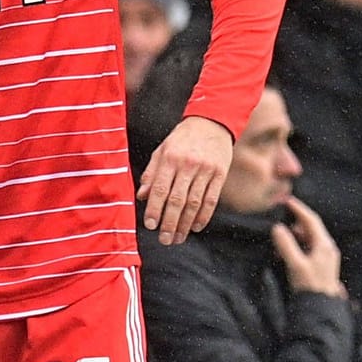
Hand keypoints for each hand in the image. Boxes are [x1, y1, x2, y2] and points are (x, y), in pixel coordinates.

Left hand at [138, 115, 233, 244]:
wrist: (212, 122)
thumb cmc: (183, 138)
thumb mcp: (162, 150)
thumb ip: (152, 173)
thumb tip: (142, 196)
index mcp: (170, 158)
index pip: (160, 188)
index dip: (154, 209)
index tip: (150, 225)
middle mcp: (188, 164)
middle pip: (177, 200)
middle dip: (170, 223)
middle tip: (165, 239)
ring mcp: (206, 169)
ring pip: (194, 202)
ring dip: (186, 224)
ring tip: (179, 238)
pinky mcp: (220, 173)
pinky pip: (211, 199)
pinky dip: (204, 215)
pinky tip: (196, 227)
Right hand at [271, 198, 345, 297]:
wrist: (321, 309)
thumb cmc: (310, 287)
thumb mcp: (296, 265)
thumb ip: (286, 245)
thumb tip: (277, 228)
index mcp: (324, 245)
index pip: (311, 220)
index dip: (298, 209)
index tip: (286, 201)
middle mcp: (327, 248)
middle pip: (311, 228)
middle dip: (295, 222)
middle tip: (280, 218)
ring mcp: (325, 257)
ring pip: (309, 239)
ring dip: (294, 236)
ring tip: (280, 239)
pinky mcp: (321, 266)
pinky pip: (308, 249)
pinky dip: (297, 246)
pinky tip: (285, 254)